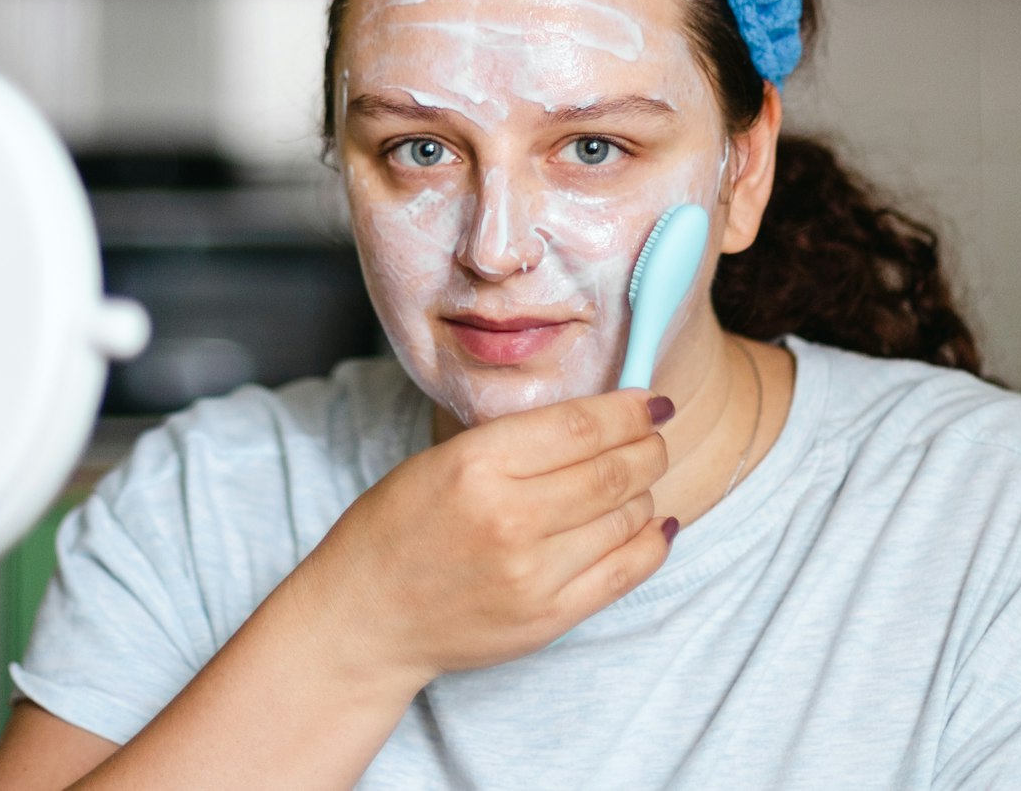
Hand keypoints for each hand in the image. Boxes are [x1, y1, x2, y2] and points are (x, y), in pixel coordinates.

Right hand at [287, 388, 675, 689]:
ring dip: (645, 491)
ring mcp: (533, 574)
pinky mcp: (549, 619)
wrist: (365, 618)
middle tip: (654, 437)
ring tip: (639, 480)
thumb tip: (599, 420)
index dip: (629, 409)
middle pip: (614, 470)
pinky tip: (655, 522)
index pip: (581, 426)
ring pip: (626, 517)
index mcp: (478, 464)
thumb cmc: (396, 528)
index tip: (650, 402)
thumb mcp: (442, 459)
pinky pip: (625, 572)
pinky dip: (651, 541)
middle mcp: (510, 518)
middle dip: (648, 448)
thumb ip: (518, 442)